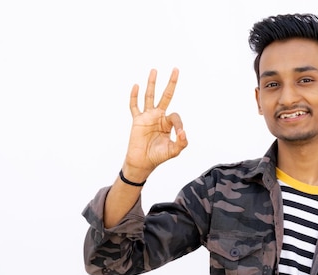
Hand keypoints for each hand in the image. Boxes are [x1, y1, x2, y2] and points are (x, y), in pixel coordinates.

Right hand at [122, 68, 187, 182]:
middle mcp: (158, 117)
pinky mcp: (137, 120)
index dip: (179, 124)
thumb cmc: (158, 156)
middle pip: (165, 96)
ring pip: (150, 96)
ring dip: (152, 83)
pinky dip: (134, 97)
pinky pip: (134, 106)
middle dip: (171, 83)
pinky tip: (136, 86)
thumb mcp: (174, 151)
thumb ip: (182, 142)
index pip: (175, 116)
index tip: (179, 134)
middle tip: (175, 69)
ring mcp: (147, 117)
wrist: (142, 163)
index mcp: (168, 123)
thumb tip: (183, 132)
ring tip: (154, 70)